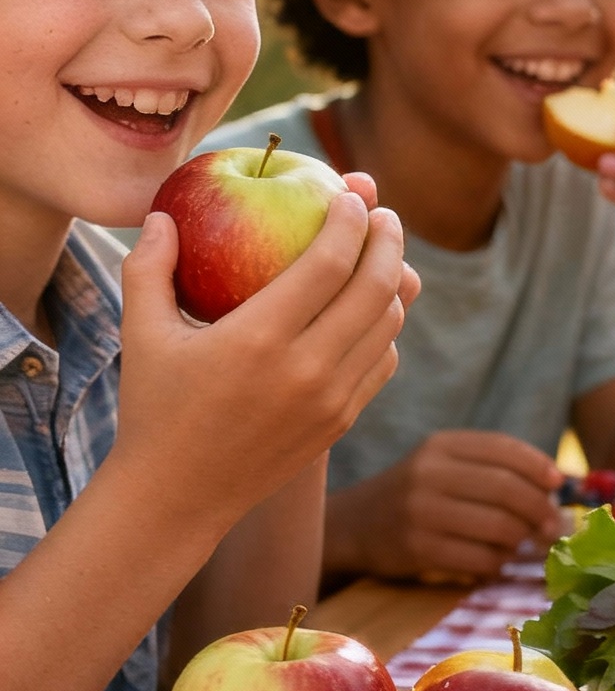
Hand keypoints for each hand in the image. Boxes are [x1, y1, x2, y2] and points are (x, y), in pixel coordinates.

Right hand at [111, 179, 416, 538]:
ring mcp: (333, 398)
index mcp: (259, 339)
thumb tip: (164, 215)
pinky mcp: (344, 420)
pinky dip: (386, 329)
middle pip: (377, 288)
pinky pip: (383, 362)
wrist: (179, 496)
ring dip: (396, 283)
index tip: (353, 194)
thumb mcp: (141, 335)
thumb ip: (149, 268)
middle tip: (384, 215)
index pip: (329, 263)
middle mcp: (307, 369)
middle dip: (389, 241)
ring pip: (390, 326)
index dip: (351, 221)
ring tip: (386, 254)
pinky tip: (373, 309)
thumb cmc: (154, 408)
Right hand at [326, 430, 565, 583]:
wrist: (354, 525)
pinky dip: (498, 563)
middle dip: (540, 510)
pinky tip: (496, 561)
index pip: (504, 449)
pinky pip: (480, 559)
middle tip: (553, 527)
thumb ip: (495, 468)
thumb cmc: (417, 494)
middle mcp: (429, 473)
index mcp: (442, 445)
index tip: (558, 484)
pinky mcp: (417, 548)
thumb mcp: (446, 465)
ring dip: (522, 540)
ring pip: (499, 527)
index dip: (539, 467)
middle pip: (507, 490)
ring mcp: (421, 511)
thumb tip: (557, 487)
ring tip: (523, 545)